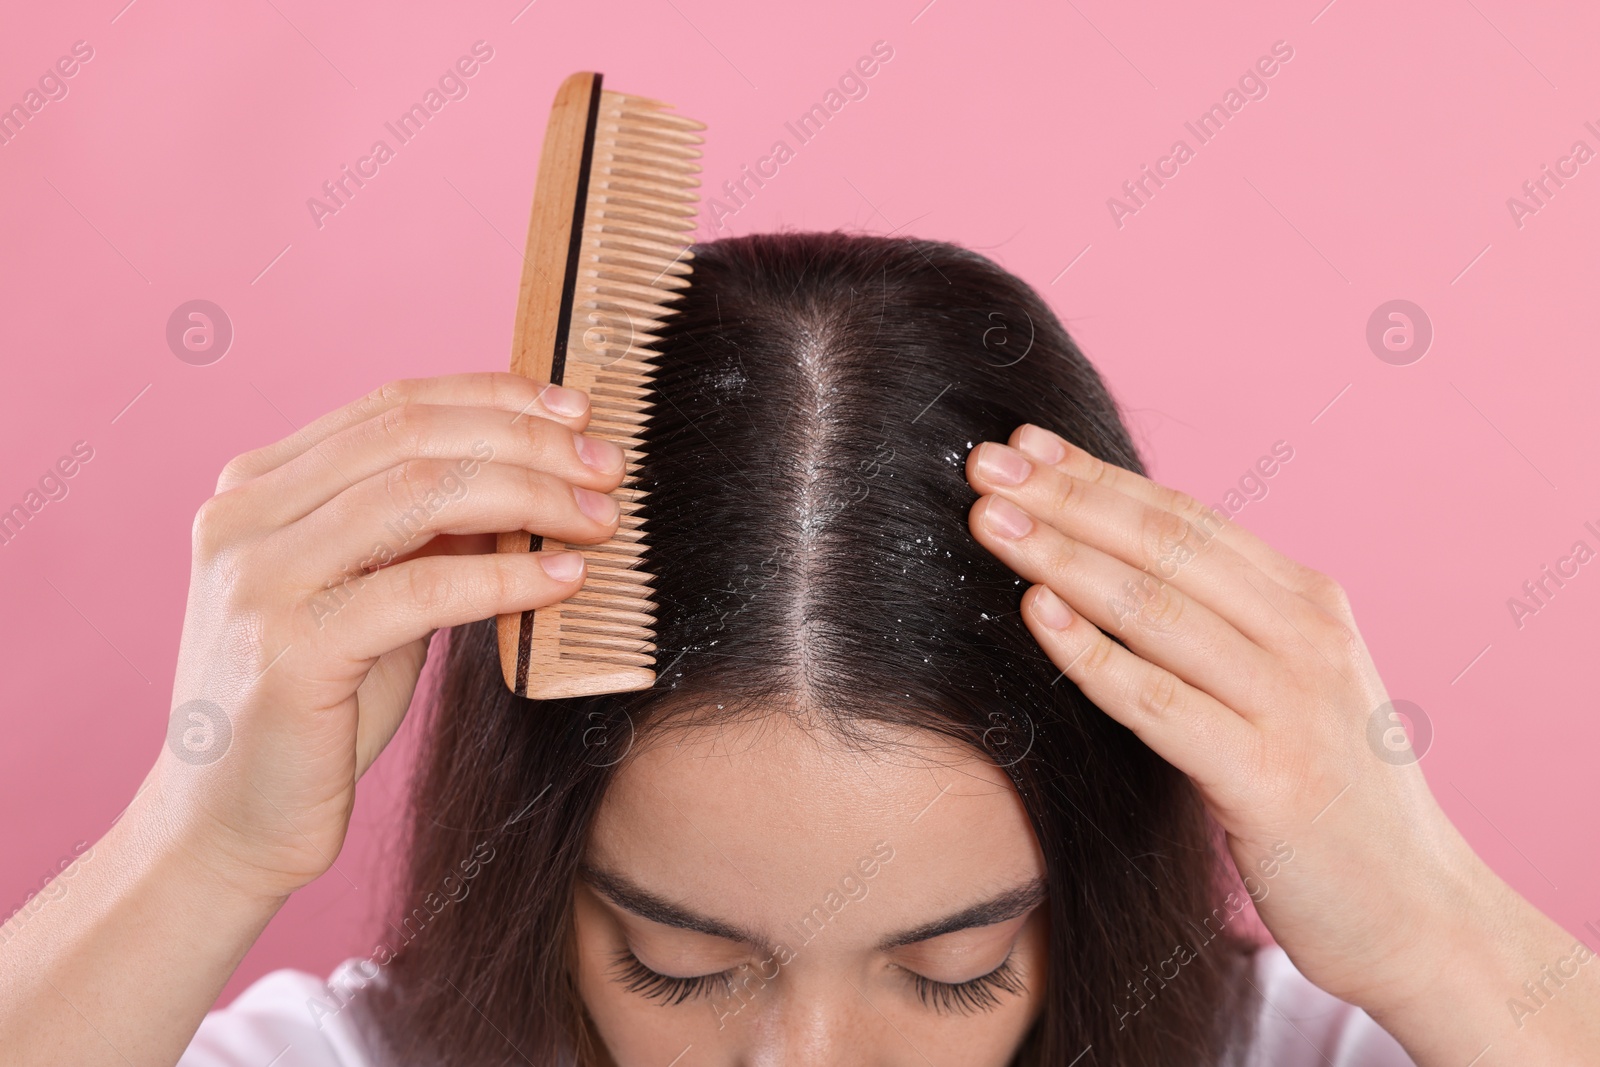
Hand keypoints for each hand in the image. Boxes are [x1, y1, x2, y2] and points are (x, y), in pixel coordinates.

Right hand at [150, 373, 625, 899]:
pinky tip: (562, 582)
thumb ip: (431, 532)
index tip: (576, 411)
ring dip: (531, 498)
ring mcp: (257, 578)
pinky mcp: (287, 649)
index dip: (496, 396)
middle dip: (527, 442)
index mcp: (257, 485)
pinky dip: (506, 577)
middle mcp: (241, 514)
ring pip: (420, 493)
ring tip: (599, 521)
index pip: (395, 405)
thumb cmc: (319, 708)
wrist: (231, 825)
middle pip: (413, 436)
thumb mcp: (378, 595)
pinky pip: (423, 588)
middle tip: (609, 468)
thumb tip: (537, 476)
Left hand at [963, 423, 1599, 1060]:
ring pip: (1157, 611)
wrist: (1420, 913)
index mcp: (1307, 603)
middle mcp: (1306, 637)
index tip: (1023, 445)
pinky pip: (1162, 704)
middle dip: (1067, 499)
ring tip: (989, 523)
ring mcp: (1293, 706)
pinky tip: (1036, 614)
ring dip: (1063, 559)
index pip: (1185, 519)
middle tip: (984, 466)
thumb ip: (1219, 626)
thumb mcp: (1286, 685)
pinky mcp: (1270, 781)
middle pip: (1165, 547)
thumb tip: (1110, 566)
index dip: (1098, 477)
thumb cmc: (1326, 794)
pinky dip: (1094, 655)